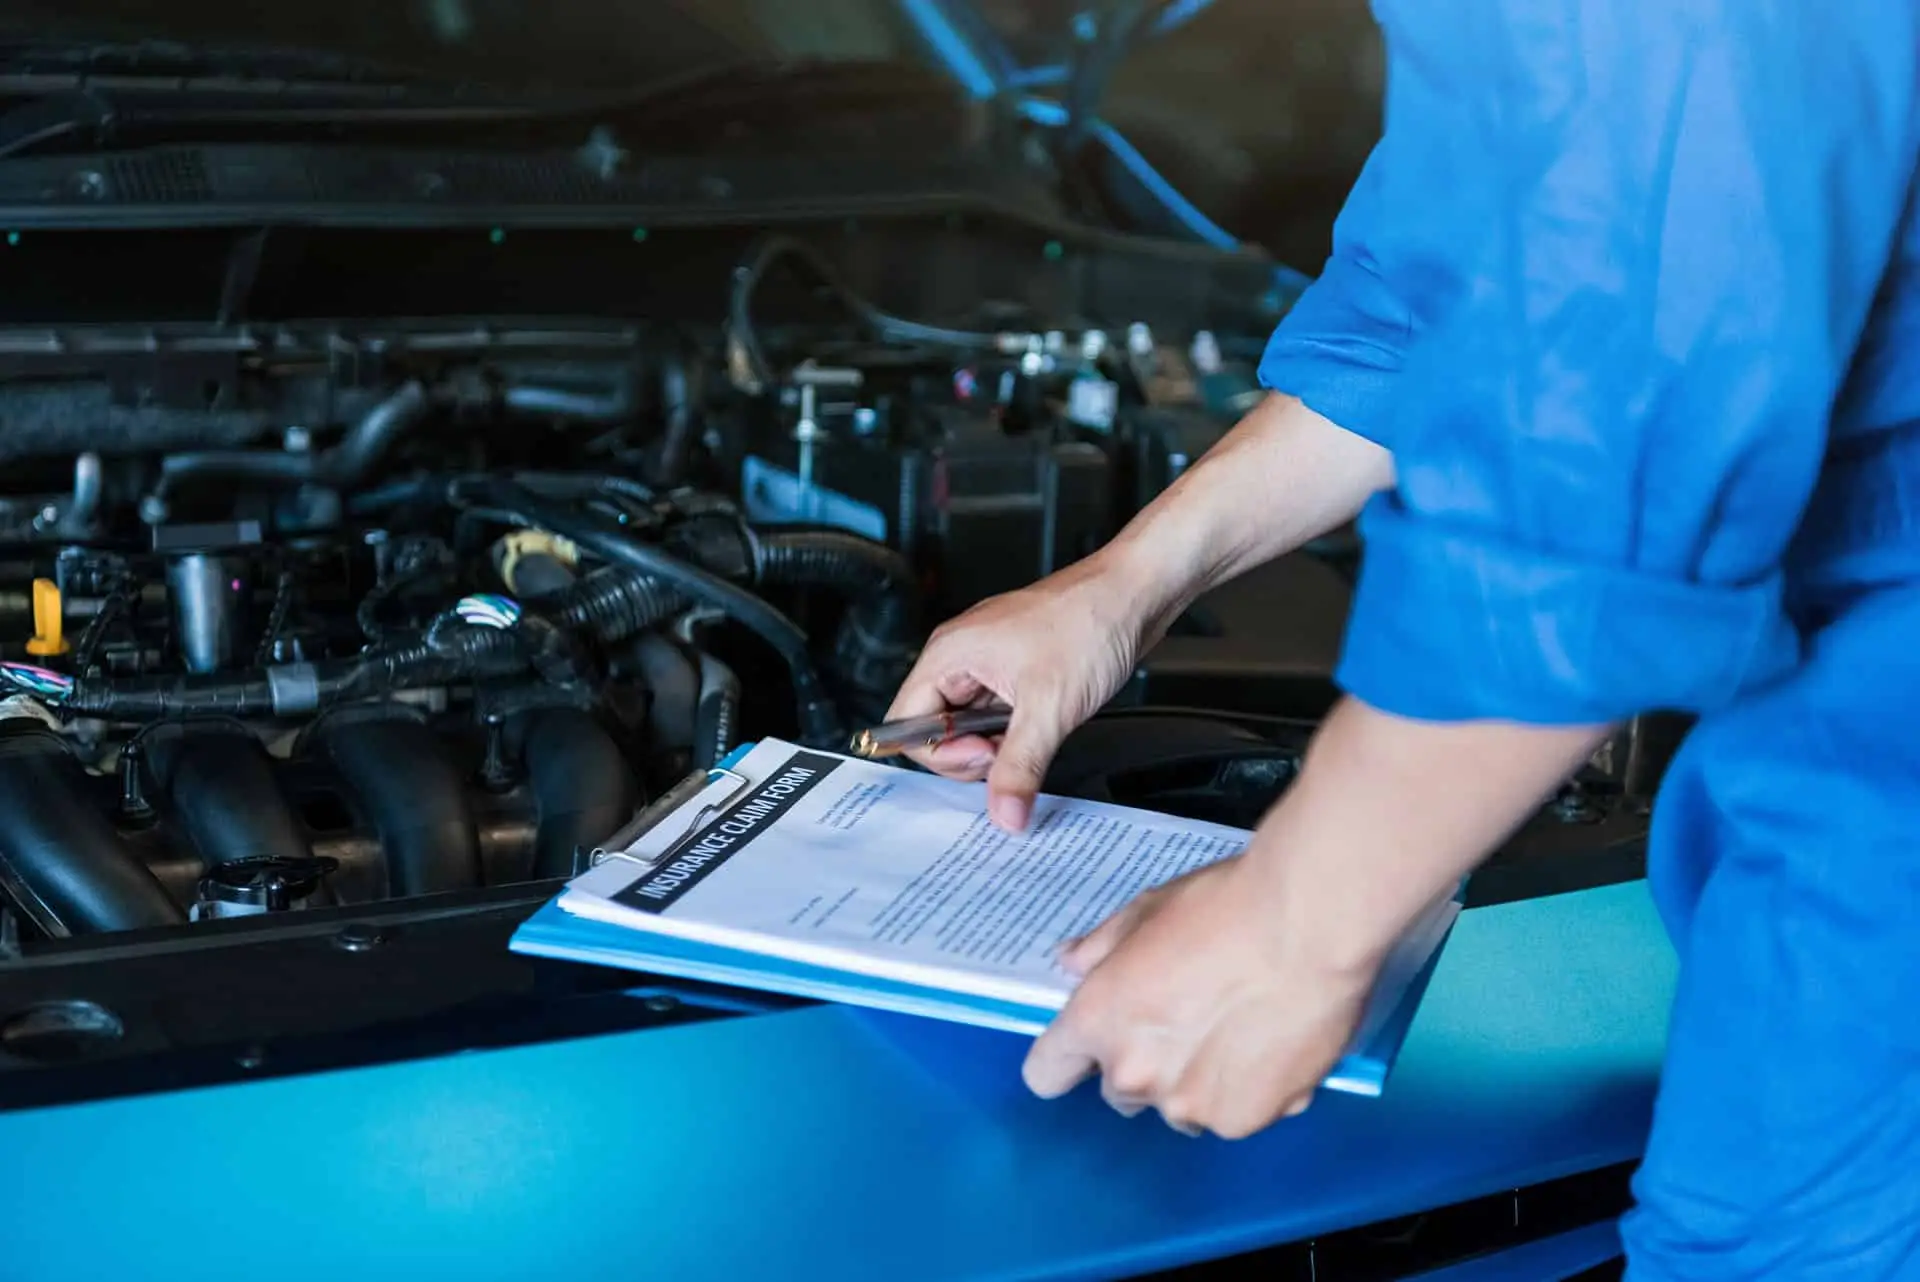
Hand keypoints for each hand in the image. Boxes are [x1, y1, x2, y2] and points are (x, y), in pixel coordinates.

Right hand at [883, 555, 1167, 830]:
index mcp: (949, 654)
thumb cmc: (1089, 622)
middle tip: (1010, 751)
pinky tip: (1041, 729)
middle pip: (935, 729)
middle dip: (970, 753)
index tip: (983, 756)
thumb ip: (1019, 767)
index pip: (906, 723)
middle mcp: (960, 657)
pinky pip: (995, 716)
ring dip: (995, 744)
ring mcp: (987, 664)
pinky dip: (1013, 733)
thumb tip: (1004, 815)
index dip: (940, 753)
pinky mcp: (1014, 672)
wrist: (1134, 594)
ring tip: (1033, 735)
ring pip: (968, 726)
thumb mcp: (1050, 707)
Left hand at [1021, 853, 1376, 1138]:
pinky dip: (1248, 1090)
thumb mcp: (1147, 910)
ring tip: (1236, 1031)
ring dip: (1194, 1083)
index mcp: (1097, 1022)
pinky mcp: (1247, 1118)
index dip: (1067, 1058)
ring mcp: (1192, 1105)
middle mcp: (1135, 1075)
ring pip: (1180, 1108)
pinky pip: (1234, 1113)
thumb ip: (1101, 946)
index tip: (1088, 1045)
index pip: (1046, 1073)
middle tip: (1184, 1020)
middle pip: (1119, 1092)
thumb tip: (1073, 961)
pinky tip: (1272, 1045)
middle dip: (1142, 1062)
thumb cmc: (1224, 907)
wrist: (1308, 926)